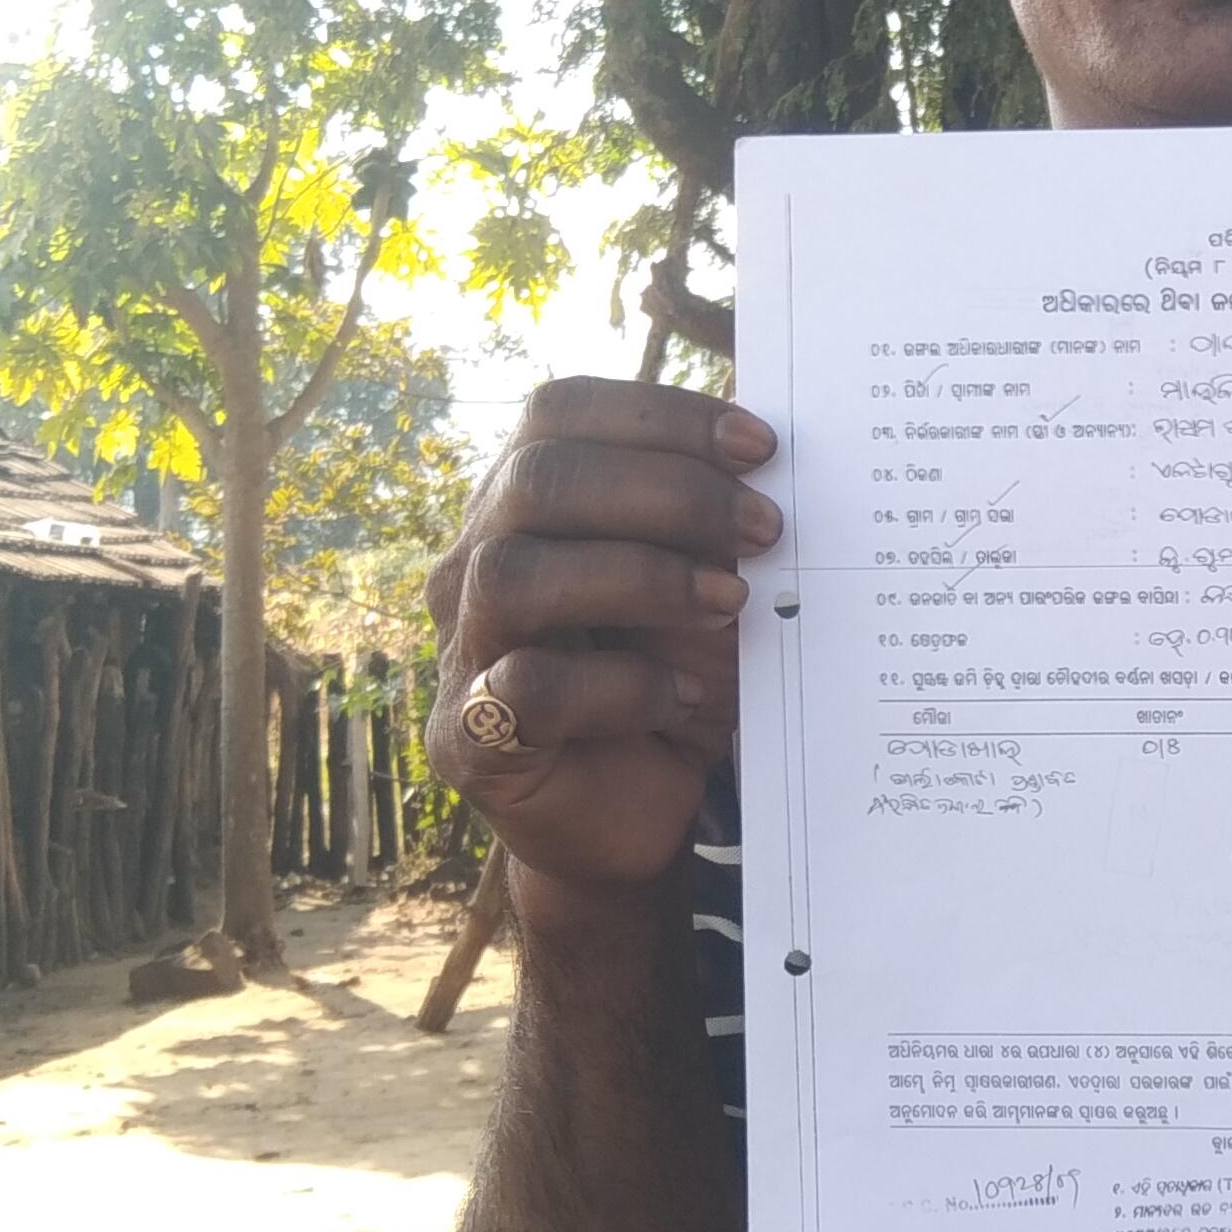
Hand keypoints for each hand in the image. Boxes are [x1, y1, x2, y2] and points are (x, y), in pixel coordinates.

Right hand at [424, 383, 781, 890]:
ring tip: (731, 604)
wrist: (638, 818)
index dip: (656, 413)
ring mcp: (462, 649)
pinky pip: (528, 687)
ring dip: (639, 577)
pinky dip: (620, 684)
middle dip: (666, 491)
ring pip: (513, 574)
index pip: (558, 413)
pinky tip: (680, 697)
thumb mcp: (708, 583)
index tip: (759, 444)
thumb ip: (717, 515)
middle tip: (765, 526)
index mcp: (524, 503)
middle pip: (536, 481)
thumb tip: (768, 440)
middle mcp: (475, 562)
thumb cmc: (673, 679)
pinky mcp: (469, 737)